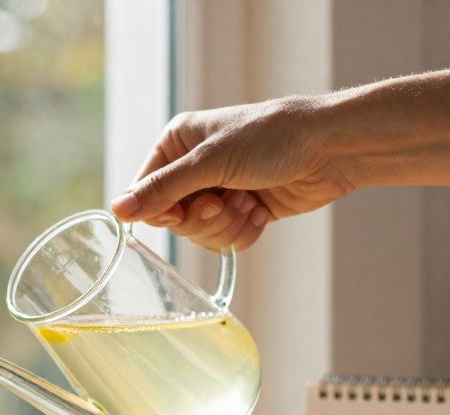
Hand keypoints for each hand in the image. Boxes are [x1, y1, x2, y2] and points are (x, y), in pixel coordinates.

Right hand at [110, 96, 356, 250]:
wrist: (332, 148)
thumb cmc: (273, 138)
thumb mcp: (211, 162)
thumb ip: (163, 189)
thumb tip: (117, 209)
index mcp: (177, 144)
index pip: (146, 192)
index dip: (163, 211)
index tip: (187, 210)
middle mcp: (193, 167)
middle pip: (172, 219)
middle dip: (203, 218)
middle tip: (225, 202)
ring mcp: (219, 190)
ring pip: (200, 233)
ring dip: (227, 225)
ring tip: (250, 202)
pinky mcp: (243, 210)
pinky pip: (226, 240)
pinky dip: (244, 231)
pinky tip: (262, 209)